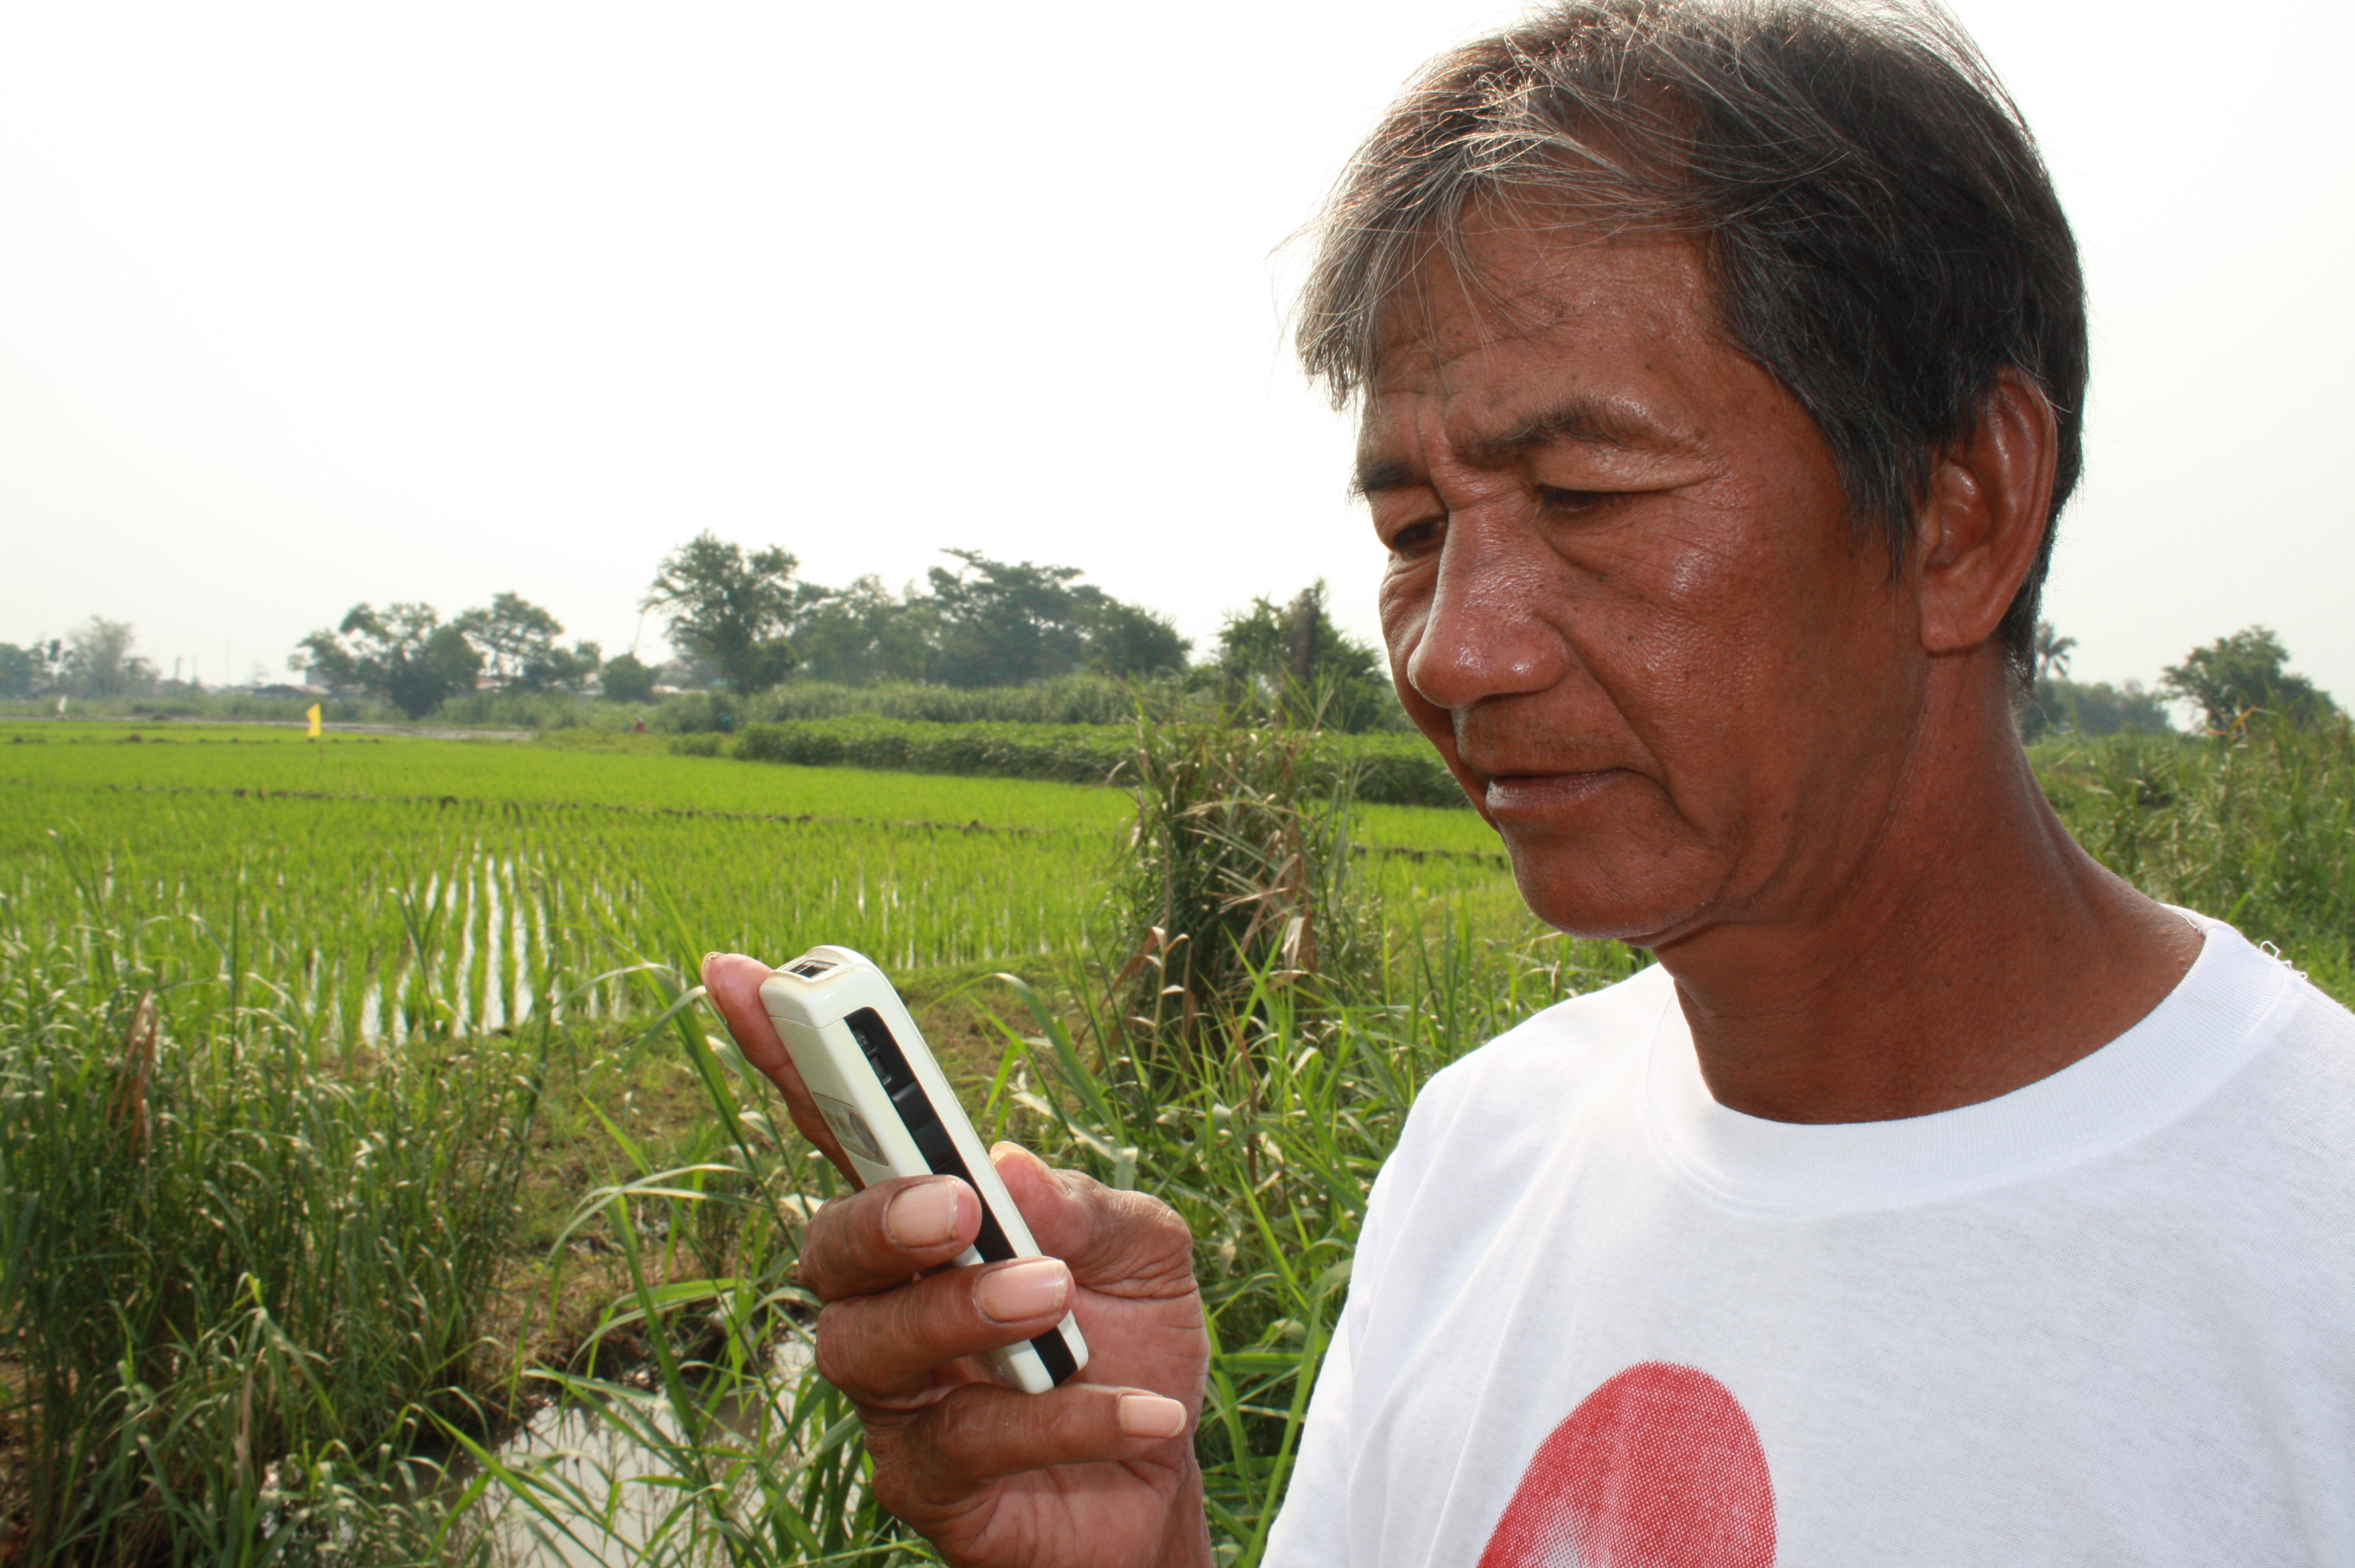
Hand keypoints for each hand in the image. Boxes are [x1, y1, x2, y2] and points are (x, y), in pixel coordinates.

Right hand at [702, 953, 1214, 1567]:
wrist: (1163, 1485)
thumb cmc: (1131, 1346)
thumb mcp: (1144, 1251)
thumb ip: (1088, 1203)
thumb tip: (1010, 1163)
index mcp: (931, 1221)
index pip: (841, 1131)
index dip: (786, 1055)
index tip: (743, 975)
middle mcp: (889, 1302)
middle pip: (828, 1247)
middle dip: (879, 1218)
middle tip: (956, 1205)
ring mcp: (897, 1397)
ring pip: (869, 1347)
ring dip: (961, 1312)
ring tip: (1052, 1300)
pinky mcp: (928, 1484)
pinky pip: (964, 1444)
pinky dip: (1061, 1420)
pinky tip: (1139, 1408)